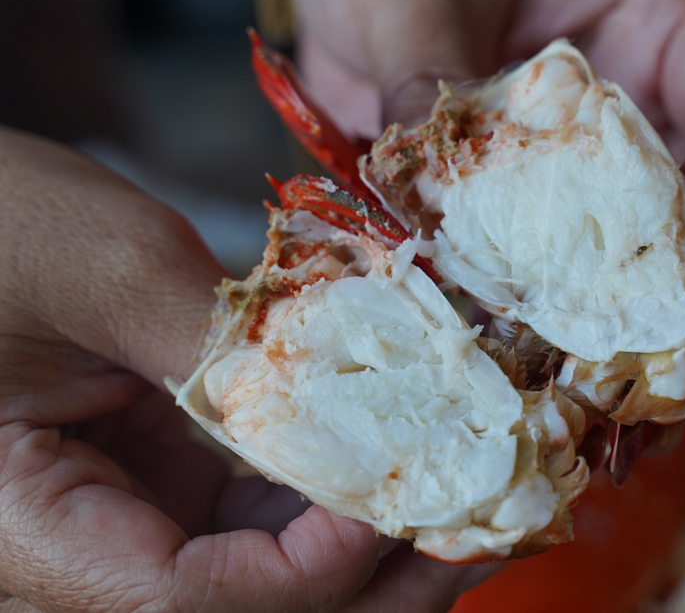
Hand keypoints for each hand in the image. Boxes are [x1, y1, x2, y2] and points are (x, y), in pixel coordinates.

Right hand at [0, 128, 491, 611]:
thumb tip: (362, 400)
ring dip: (370, 550)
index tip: (396, 496)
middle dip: (370, 585)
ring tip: (465, 498)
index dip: (310, 568)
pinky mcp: (171, 480)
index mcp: (26, 528)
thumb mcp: (107, 268)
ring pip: (265, 581)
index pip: (183, 604)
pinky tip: (404, 461)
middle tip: (476, 530)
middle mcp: (78, 550)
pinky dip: (338, 498)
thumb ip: (226, 348)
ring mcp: (133, 518)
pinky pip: (264, 520)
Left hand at [293, 0, 684, 406]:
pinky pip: (558, 289)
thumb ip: (429, 80)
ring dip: (642, 348)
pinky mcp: (523, 222)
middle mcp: (631, 113)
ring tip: (636, 423)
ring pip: (641, 266)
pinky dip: (557, 347)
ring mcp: (579, 176)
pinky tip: (553, 400)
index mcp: (642, 29)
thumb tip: (433, 201)